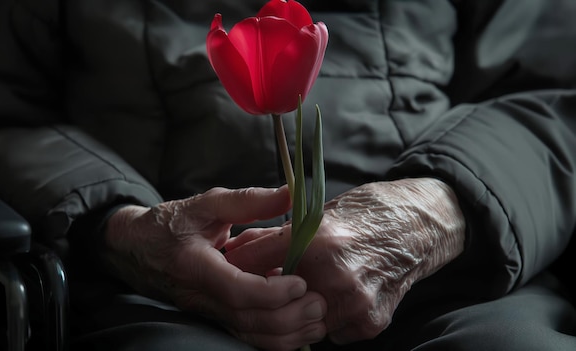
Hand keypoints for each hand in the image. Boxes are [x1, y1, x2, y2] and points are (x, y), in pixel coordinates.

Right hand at [101, 186, 326, 349]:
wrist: (134, 249)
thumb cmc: (169, 223)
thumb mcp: (204, 203)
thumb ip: (247, 200)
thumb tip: (291, 193)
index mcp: (196, 266)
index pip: (236, 290)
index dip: (272, 292)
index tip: (301, 282)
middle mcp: (201, 297)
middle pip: (249, 321)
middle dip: (289, 317)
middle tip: (319, 301)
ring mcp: (207, 312)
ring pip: (250, 336)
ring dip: (288, 334)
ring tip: (316, 316)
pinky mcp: (214, 318)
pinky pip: (247, 336)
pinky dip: (276, 337)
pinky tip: (298, 323)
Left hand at [225, 178, 465, 343]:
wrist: (419, 226)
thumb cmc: (367, 213)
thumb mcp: (319, 214)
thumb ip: (276, 235)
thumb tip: (237, 249)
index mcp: (318, 239)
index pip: (256, 260)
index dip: (241, 263)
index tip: (233, 267)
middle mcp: (336, 272)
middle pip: (277, 298)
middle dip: (272, 290)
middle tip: (277, 280)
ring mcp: (355, 301)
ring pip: (304, 319)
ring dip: (302, 307)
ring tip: (315, 285)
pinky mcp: (371, 321)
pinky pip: (334, 332)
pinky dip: (331, 318)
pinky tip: (341, 295)